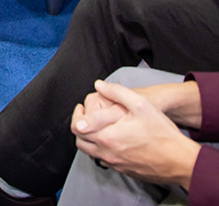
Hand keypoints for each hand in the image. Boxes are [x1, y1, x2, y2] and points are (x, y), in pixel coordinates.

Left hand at [71, 80, 200, 187]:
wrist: (182, 161)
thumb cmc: (162, 133)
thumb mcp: (140, 104)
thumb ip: (116, 91)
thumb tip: (98, 85)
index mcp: (108, 136)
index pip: (78, 128)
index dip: (76, 115)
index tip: (81, 107)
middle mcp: (108, 153)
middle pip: (81, 142)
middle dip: (80, 128)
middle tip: (86, 116)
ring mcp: (116, 165)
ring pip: (91, 153)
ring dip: (89, 140)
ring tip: (97, 127)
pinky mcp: (125, 171)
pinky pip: (105, 161)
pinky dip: (101, 150)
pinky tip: (111, 140)